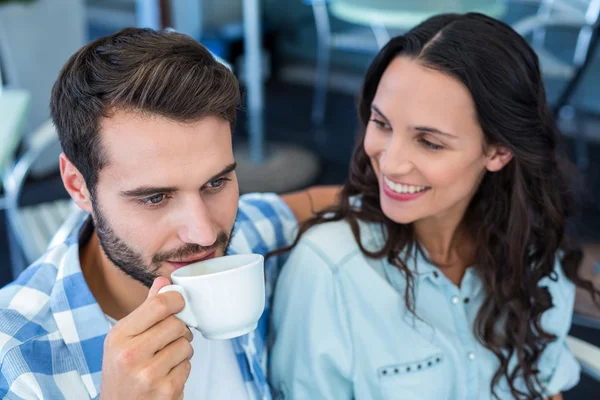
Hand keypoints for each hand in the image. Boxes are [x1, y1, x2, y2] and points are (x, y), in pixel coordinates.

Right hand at [100, 277, 193, 399]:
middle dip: (179, 330)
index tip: (179, 303)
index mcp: (119, 336)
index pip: (159, 305)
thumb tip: (163, 281)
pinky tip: (166, 376)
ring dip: (181, 351)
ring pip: (186, 345)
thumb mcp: (124, 339)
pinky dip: (182, 370)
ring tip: (164, 360)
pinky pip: (188, 366)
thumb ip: (146, 310)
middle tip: (169, 339)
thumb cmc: (123, 372)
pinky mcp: (166, 390)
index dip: (176, 300)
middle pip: (176, 324)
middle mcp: (130, 354)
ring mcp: (148, 374)